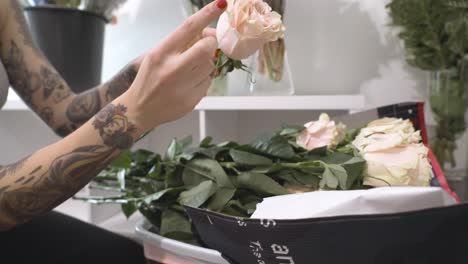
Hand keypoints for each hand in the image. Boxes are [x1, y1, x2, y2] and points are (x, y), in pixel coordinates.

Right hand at [121, 0, 226, 131]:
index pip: (188, 28)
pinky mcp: (191, 100)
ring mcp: (183, 86)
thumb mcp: (157, 54)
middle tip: (205, 46)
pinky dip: (203, 79)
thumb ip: (182, 43)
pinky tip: (189, 84)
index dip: (206, 14)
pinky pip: (208, 82)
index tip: (221, 4)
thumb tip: (210, 33)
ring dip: (206, 63)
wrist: (140, 109)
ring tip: (191, 69)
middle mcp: (172, 69)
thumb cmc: (150, 77)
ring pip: (211, 65)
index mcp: (161, 52)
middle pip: (207, 47)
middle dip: (210, 44)